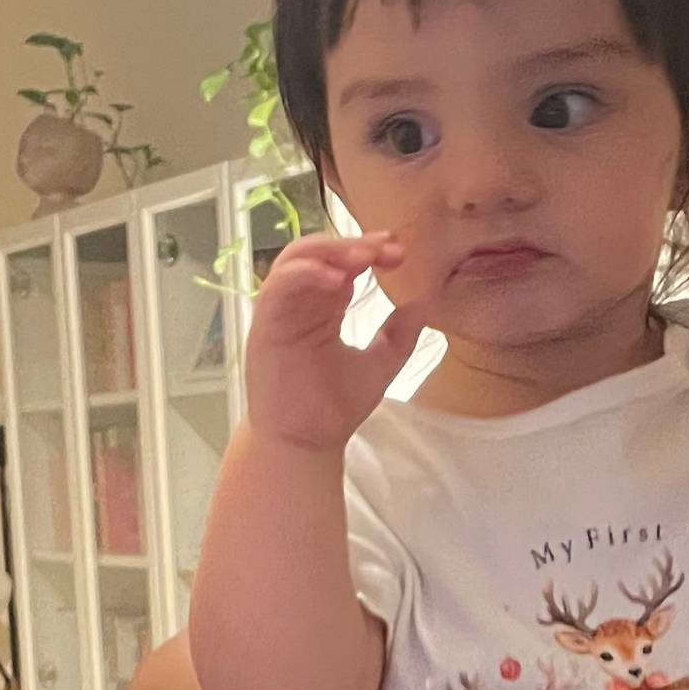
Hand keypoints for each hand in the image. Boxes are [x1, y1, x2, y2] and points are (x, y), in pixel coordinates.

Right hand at [245, 231, 425, 453]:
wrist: (307, 444)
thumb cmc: (335, 409)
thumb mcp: (381, 365)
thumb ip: (400, 335)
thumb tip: (424, 303)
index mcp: (324, 308)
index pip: (344, 265)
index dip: (369, 251)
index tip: (399, 253)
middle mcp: (301, 303)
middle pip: (321, 253)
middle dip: (354, 244)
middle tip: (387, 247)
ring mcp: (280, 311)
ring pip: (297, 260)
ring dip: (330, 251)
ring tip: (363, 257)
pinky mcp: (264, 325)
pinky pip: (278, 286)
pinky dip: (305, 274)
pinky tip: (336, 279)